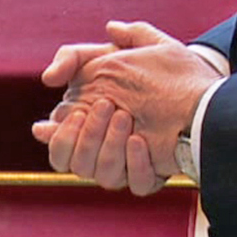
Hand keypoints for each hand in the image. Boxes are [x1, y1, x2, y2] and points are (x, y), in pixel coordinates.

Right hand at [30, 21, 221, 193]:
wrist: (188, 78)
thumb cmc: (144, 65)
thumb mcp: (107, 52)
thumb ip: (71, 57)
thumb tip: (48, 78)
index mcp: (83, 126)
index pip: (59, 147)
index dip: (59, 138)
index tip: (72, 114)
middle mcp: (102, 150)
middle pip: (76, 164)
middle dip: (87, 135)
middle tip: (107, 105)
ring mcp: (126, 164)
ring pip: (102, 176)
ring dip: (110, 146)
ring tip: (127, 117)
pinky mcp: (151, 173)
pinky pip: (138, 184)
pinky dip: (136, 165)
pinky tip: (141, 141)